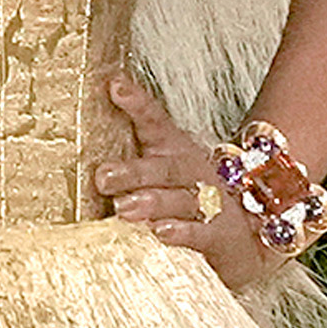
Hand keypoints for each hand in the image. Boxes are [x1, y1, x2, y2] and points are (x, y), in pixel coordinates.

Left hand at [95, 68, 296, 295]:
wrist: (242, 241)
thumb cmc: (185, 206)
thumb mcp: (156, 182)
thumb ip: (126, 174)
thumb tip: (84, 170)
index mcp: (175, 151)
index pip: (155, 122)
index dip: (137, 103)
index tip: (115, 86)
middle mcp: (194, 171)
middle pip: (167, 166)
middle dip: (134, 171)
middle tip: (102, 177)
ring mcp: (212, 202)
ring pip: (183, 197)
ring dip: (154, 201)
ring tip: (123, 208)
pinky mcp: (222, 235)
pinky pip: (201, 231)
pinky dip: (183, 231)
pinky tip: (161, 232)